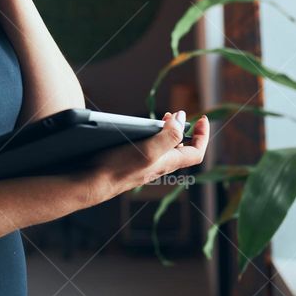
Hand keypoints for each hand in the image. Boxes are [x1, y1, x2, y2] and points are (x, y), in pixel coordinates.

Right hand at [85, 111, 209, 203]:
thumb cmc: (119, 167)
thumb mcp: (149, 150)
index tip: (202, 119)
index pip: (196, 152)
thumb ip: (169, 136)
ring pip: (164, 148)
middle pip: (181, 148)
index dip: (203, 136)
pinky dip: (151, 136)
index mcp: (168, 162)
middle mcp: (160, 165)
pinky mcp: (132, 162)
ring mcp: (146, 164)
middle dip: (183, 129)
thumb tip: (182, 120)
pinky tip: (140, 130)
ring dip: (167, 131)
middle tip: (177, 114)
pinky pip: (149, 148)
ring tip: (161, 118)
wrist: (93, 181)